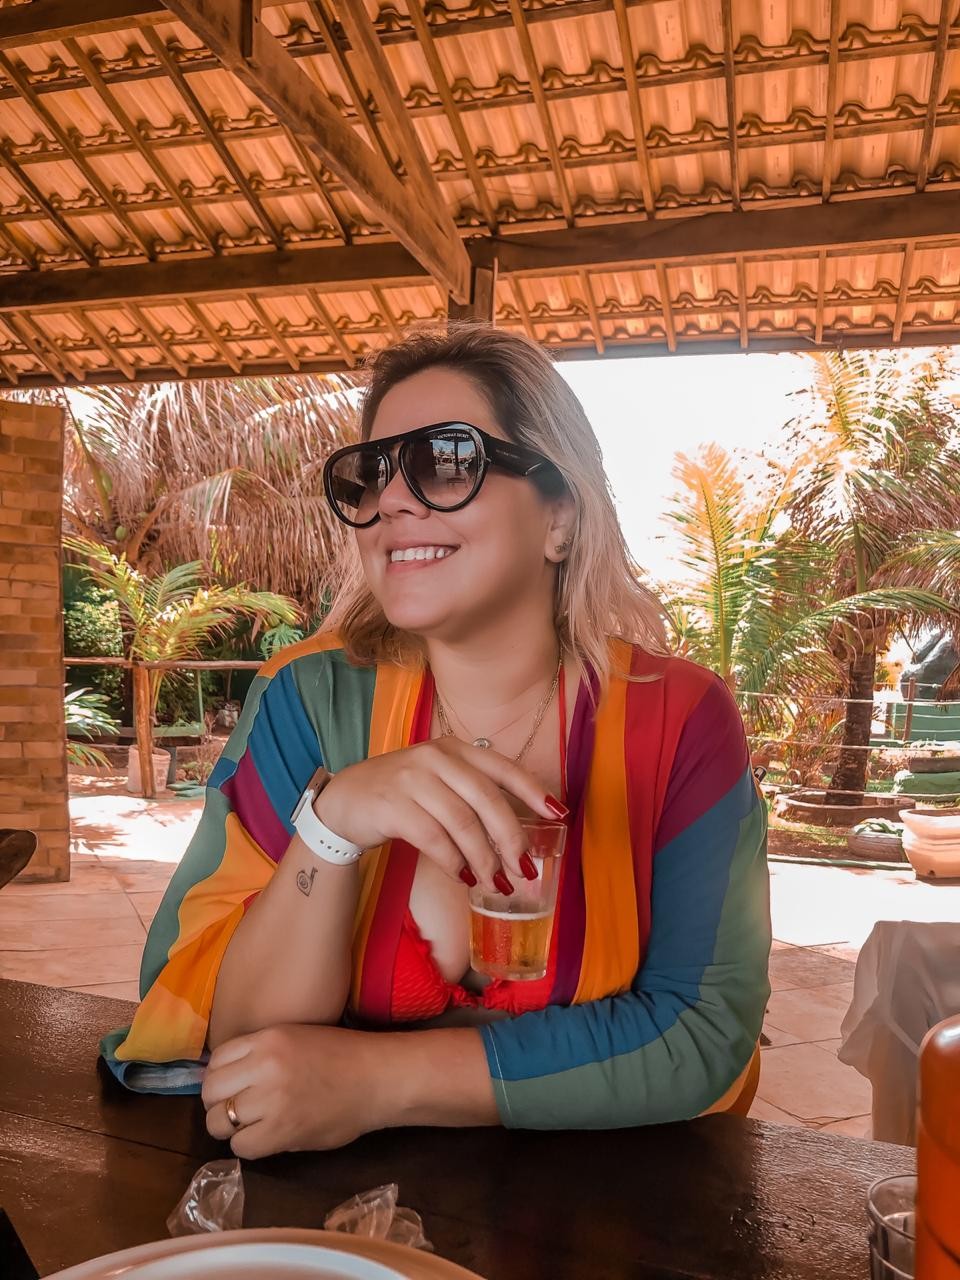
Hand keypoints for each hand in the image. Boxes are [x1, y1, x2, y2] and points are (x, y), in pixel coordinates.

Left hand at [202, 1024, 378, 1157]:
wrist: (377, 1078)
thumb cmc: (341, 1055)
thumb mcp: (295, 1037)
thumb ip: (260, 1053)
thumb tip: (228, 1078)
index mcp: (268, 1038)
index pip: (216, 1060)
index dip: (221, 1076)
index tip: (233, 1085)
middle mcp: (264, 1066)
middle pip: (211, 1091)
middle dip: (218, 1103)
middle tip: (237, 1108)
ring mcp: (271, 1100)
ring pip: (219, 1122)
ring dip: (230, 1127)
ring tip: (251, 1125)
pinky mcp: (282, 1132)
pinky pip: (241, 1146)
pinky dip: (248, 1145)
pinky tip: (265, 1137)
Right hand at [315, 738, 564, 893]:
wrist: (345, 801)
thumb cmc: (402, 795)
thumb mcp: (439, 782)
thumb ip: (472, 796)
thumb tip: (517, 839)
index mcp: (454, 748)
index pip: (502, 767)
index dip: (533, 790)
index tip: (559, 814)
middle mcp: (435, 757)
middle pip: (487, 799)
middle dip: (511, 838)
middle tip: (524, 870)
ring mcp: (412, 779)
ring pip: (462, 823)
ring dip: (485, 858)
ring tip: (495, 884)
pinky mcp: (392, 805)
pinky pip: (434, 839)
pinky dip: (454, 862)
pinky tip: (464, 877)